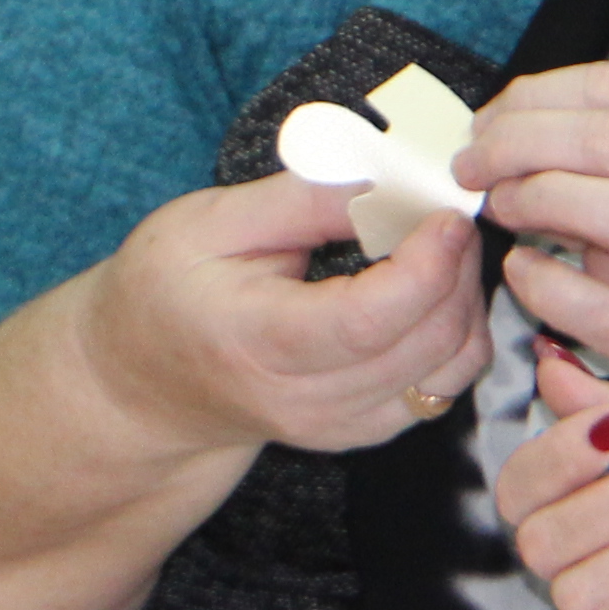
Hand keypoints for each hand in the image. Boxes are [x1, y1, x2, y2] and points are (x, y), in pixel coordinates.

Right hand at [73, 173, 492, 460]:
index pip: (366, 322)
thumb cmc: (166, 291)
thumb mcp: (208, 220)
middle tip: (445, 213)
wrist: (143, 384)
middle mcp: (302, 400)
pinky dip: (456, 336)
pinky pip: (441, 390)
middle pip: (424, 345)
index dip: (425, 266)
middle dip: (457, 270)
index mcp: (256, 341)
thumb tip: (387, 177)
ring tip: (439, 250)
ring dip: (465, 304)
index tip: (444, 212)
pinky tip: (430, 292)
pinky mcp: (359, 432)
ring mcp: (336, 426)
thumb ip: (303, 198)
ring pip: (447, 372)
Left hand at [458, 64, 608, 412]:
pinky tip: (519, 274)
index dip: (541, 94)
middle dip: (521, 141)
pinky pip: (604, 307)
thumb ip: (604, 170)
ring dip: (540, 198)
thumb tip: (505, 139)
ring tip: (498, 209)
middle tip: (471, 166)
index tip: (491, 119)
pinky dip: (547, 283)